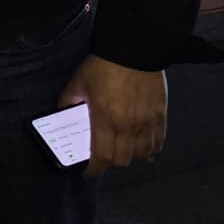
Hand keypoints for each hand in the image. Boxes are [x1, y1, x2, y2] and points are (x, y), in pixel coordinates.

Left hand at [57, 54, 166, 176]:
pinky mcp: (161, 116)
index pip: (102, 156)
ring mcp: (147, 122)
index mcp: (106, 119)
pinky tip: (144, 149)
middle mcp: (129, 126)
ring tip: (121, 152)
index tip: (87, 173)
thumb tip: (63, 115)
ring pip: (142, 155)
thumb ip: (68, 102)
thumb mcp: (78, 83)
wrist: (134, 50)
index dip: (94, 170)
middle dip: (109, 164)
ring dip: (130, 158)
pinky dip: (150, 150)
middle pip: (122, 160)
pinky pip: (158, 142)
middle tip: (101, 159)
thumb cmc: (102, 66)